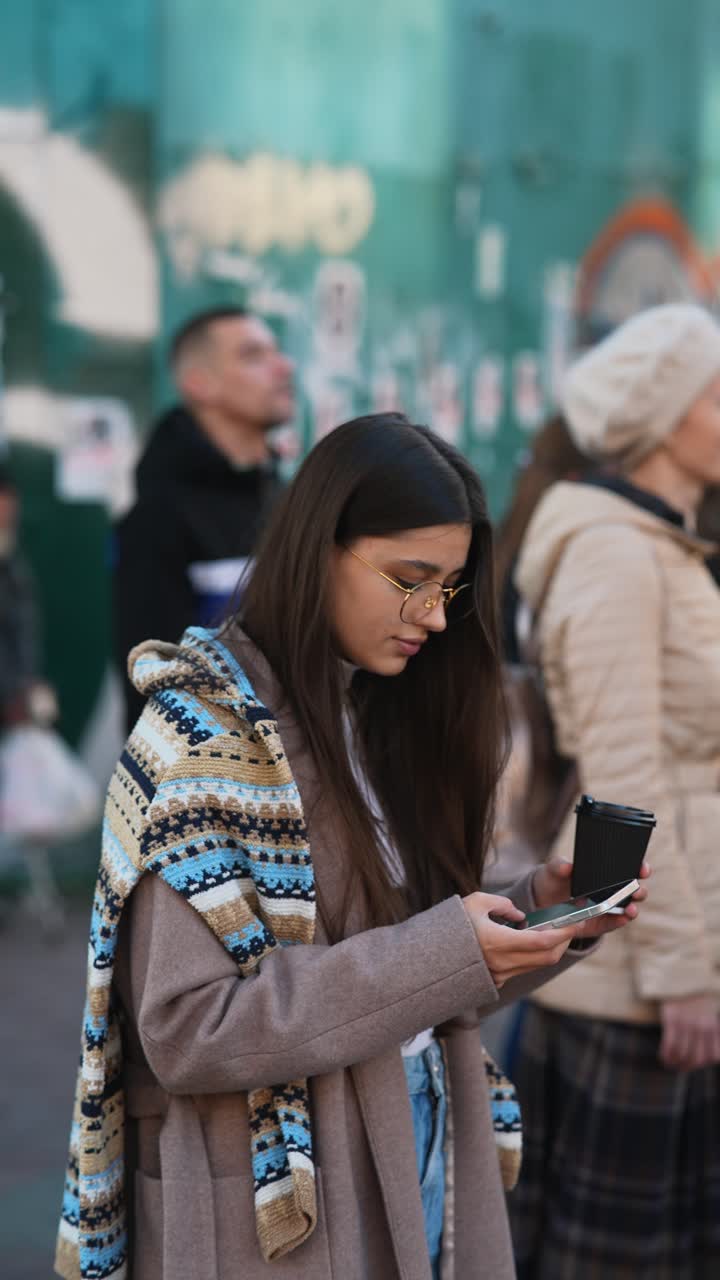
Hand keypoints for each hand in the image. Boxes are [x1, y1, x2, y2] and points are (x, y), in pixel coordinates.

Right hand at [462, 891, 582, 988]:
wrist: (431, 957)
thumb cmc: (452, 926)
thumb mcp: (476, 902)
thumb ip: (502, 904)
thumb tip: (520, 916)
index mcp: (497, 942)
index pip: (541, 942)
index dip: (562, 933)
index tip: (574, 922)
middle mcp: (502, 962)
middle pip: (546, 957)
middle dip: (563, 942)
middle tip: (569, 926)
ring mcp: (500, 975)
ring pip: (537, 964)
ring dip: (549, 949)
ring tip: (550, 930)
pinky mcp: (497, 980)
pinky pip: (523, 969)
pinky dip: (533, 956)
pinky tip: (529, 942)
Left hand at [532, 857, 649, 939]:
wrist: (541, 904)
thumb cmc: (552, 881)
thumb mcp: (552, 870)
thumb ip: (559, 865)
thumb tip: (568, 866)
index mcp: (603, 873)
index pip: (627, 868)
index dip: (639, 867)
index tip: (642, 868)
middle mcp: (610, 890)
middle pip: (633, 890)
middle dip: (639, 890)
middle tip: (637, 889)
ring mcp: (607, 908)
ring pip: (628, 909)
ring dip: (632, 909)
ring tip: (630, 908)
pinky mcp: (600, 924)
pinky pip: (613, 924)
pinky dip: (619, 922)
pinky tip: (622, 919)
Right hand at [659, 995, 719, 1071]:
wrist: (680, 976)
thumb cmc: (694, 996)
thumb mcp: (708, 1012)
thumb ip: (710, 1030)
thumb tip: (705, 1052)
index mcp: (712, 1025)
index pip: (714, 1056)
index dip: (704, 1063)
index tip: (695, 1063)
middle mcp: (701, 1027)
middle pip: (697, 1059)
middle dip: (688, 1067)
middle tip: (680, 1067)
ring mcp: (686, 1023)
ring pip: (682, 1054)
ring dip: (675, 1063)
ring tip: (670, 1063)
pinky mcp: (671, 1019)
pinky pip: (669, 1045)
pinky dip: (666, 1055)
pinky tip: (663, 1056)